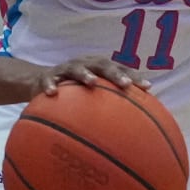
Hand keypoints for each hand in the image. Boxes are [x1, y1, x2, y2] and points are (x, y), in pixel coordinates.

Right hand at [31, 57, 149, 97]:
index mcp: (99, 67)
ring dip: (84, 74)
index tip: (147, 87)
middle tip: (125, 85)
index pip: (120, 69)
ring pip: (76, 68)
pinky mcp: (47, 76)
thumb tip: (136, 125)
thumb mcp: (93, 94)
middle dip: (115, 74)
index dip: (134, 76)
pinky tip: (51, 93)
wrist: (42, 81)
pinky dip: (50, 86)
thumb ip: (111, 103)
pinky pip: (48, 80)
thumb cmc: (75, 90)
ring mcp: (66, 69)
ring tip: (92, 82)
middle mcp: (85, 64)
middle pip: (102, 65)